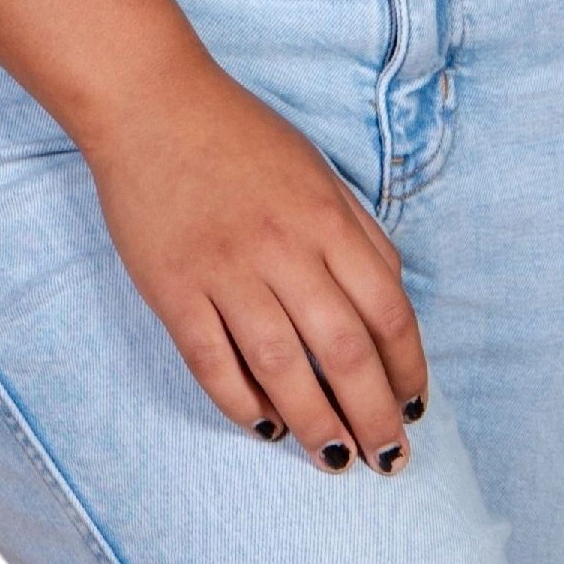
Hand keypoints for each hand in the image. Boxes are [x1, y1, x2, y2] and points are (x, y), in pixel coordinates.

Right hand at [83, 47, 429, 472]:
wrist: (150, 103)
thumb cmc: (240, 136)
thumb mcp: (317, 171)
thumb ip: (358, 233)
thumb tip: (392, 302)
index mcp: (326, 218)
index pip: (388, 311)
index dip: (408, 368)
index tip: (413, 405)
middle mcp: (283, 249)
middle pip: (345, 352)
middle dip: (374, 416)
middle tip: (388, 458)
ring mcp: (224, 271)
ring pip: (281, 369)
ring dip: (315, 424)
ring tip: (334, 460)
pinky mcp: (172, 289)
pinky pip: (212, 363)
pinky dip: (240, 404)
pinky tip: (264, 426)